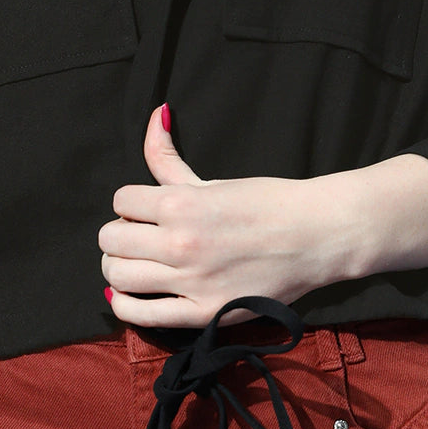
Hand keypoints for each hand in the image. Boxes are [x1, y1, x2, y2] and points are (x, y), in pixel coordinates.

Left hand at [99, 106, 348, 327]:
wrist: (316, 236)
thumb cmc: (267, 202)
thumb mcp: (212, 180)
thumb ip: (170, 157)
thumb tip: (156, 113)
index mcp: (180, 204)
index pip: (121, 201)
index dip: (131, 204)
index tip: (146, 210)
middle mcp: (179, 243)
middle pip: (110, 239)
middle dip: (122, 233)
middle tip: (142, 235)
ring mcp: (190, 282)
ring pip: (118, 275)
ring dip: (120, 265)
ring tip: (140, 262)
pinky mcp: (202, 313)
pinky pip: (140, 315)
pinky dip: (125, 303)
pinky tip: (133, 292)